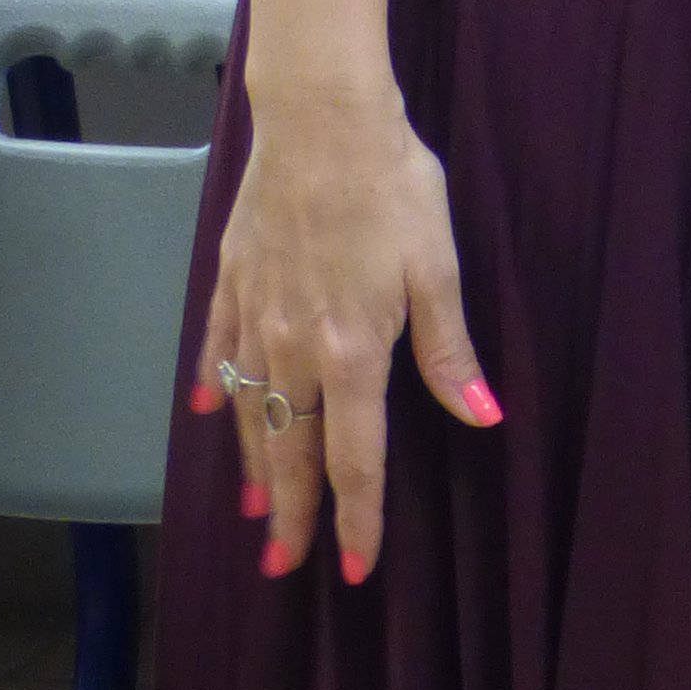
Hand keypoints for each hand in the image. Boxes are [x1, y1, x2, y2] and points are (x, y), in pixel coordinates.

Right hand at [191, 78, 499, 583]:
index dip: (357, 518)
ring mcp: (254, 318)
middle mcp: (294, 349)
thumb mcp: (438, 264)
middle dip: (293, 514)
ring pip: (246, 413)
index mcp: (353, 352)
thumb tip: (483, 417)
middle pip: (290, 451)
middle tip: (287, 564)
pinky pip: (216, 354)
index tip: (354, 569)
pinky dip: (213, 391)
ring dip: (252, 465)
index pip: (355, 459)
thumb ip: (449, 349)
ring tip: (255, 507)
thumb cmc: (392, 185)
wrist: (320, 120)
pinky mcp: (230, 285)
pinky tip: (208, 413)